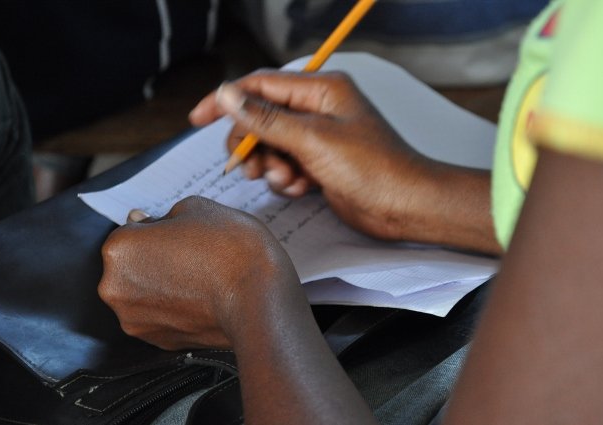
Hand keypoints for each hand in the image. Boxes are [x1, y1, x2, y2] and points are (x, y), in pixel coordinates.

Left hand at [98, 196, 301, 349]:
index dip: (160, 229)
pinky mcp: (158, 341)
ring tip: (201, 277)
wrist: (259, 299)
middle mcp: (115, 288)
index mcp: (119, 249)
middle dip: (155, 258)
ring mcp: (135, 320)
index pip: (131, 231)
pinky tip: (202, 298)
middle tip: (193, 254)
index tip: (182, 234)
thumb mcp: (197, 207)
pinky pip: (160, 317)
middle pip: (131, 265)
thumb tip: (146, 223)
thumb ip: (163, 215)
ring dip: (163, 284)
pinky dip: (175, 308)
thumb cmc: (230, 248)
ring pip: (144, 293)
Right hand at [190, 71, 499, 253]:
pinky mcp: (320, 163)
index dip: (227, 100)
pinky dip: (287, 179)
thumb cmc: (372, 168)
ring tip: (287, 180)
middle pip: (262, 118)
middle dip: (252, 143)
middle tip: (249, 166)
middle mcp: (318, 109)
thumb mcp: (312, 140)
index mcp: (321, 89)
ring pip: (271, 145)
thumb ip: (266, 119)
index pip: (260, 85)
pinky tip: (303, 188)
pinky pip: (286, 165)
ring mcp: (318, 137)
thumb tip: (227, 95)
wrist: (404, 206)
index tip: (198, 118)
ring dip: (271, 165)